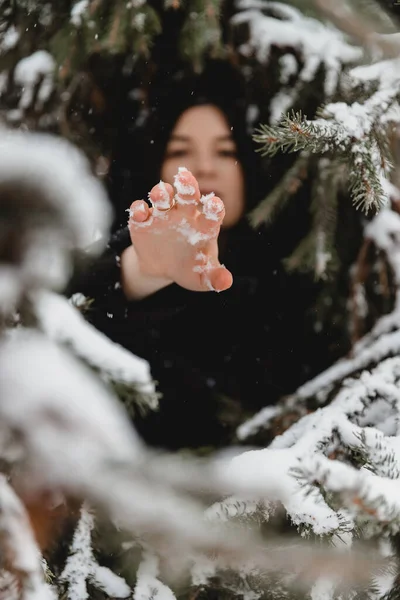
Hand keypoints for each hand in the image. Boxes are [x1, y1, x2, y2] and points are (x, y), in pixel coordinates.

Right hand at [126, 168, 232, 294]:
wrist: (163, 269)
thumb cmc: (189, 268)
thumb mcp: (202, 278)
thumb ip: (214, 278)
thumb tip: (225, 282)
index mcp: (203, 225)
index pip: (211, 212)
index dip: (213, 208)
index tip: (214, 204)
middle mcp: (184, 214)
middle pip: (187, 194)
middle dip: (186, 186)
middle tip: (185, 178)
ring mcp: (162, 215)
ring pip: (162, 196)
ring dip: (161, 193)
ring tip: (161, 195)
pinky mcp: (142, 221)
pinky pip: (139, 210)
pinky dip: (138, 209)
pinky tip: (141, 213)